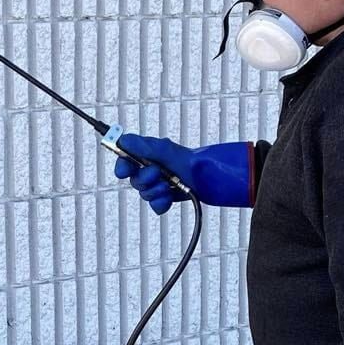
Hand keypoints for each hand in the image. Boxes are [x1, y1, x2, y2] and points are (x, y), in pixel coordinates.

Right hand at [112, 135, 253, 213]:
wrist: (221, 181)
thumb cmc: (200, 162)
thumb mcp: (172, 152)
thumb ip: (147, 147)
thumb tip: (124, 139)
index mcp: (153, 153)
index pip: (128, 158)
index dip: (122, 164)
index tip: (123, 171)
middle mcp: (156, 167)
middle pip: (135, 178)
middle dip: (144, 180)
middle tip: (158, 175)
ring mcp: (163, 183)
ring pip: (145, 194)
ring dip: (154, 193)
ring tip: (169, 188)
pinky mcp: (171, 197)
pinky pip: (156, 205)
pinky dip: (161, 204)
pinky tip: (169, 200)